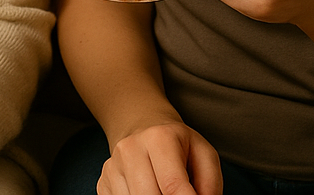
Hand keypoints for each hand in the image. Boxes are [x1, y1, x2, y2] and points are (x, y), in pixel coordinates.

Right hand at [99, 120, 221, 194]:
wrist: (142, 125)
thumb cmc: (177, 144)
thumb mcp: (203, 154)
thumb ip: (210, 184)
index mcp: (159, 138)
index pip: (173, 186)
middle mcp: (130, 149)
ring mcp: (112, 166)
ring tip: (162, 191)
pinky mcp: (103, 182)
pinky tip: (147, 192)